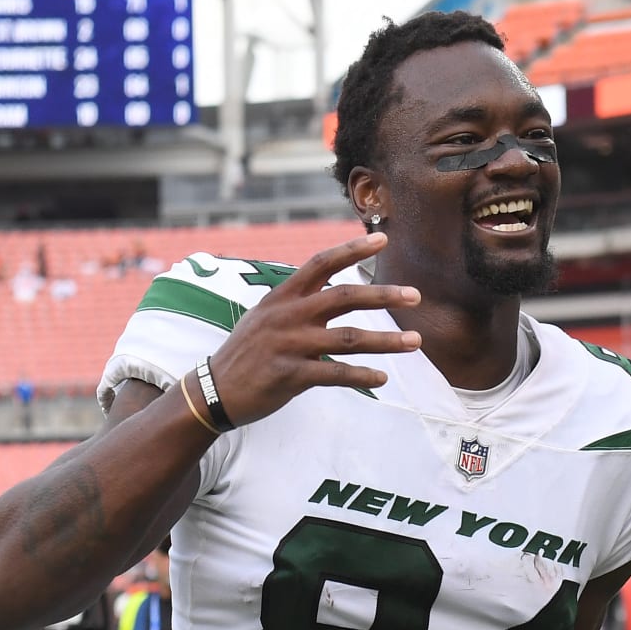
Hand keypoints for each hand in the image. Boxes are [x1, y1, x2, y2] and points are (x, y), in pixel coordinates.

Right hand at [203, 233, 422, 427]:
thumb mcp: (265, 316)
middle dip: (383, 295)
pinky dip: (362, 376)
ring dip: (386, 341)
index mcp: (283, 296)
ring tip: (414, 342)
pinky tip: (382, 378)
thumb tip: (331, 290)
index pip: (322, 263)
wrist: (215, 390)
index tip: (383, 239)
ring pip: (349, 337)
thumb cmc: (246, 353)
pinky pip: (336, 374)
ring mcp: (290, 345)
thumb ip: (297, 302)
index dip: (353, 249)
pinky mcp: (291, 375)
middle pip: (344, 296)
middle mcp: (288, 315)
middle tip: (415, 295)